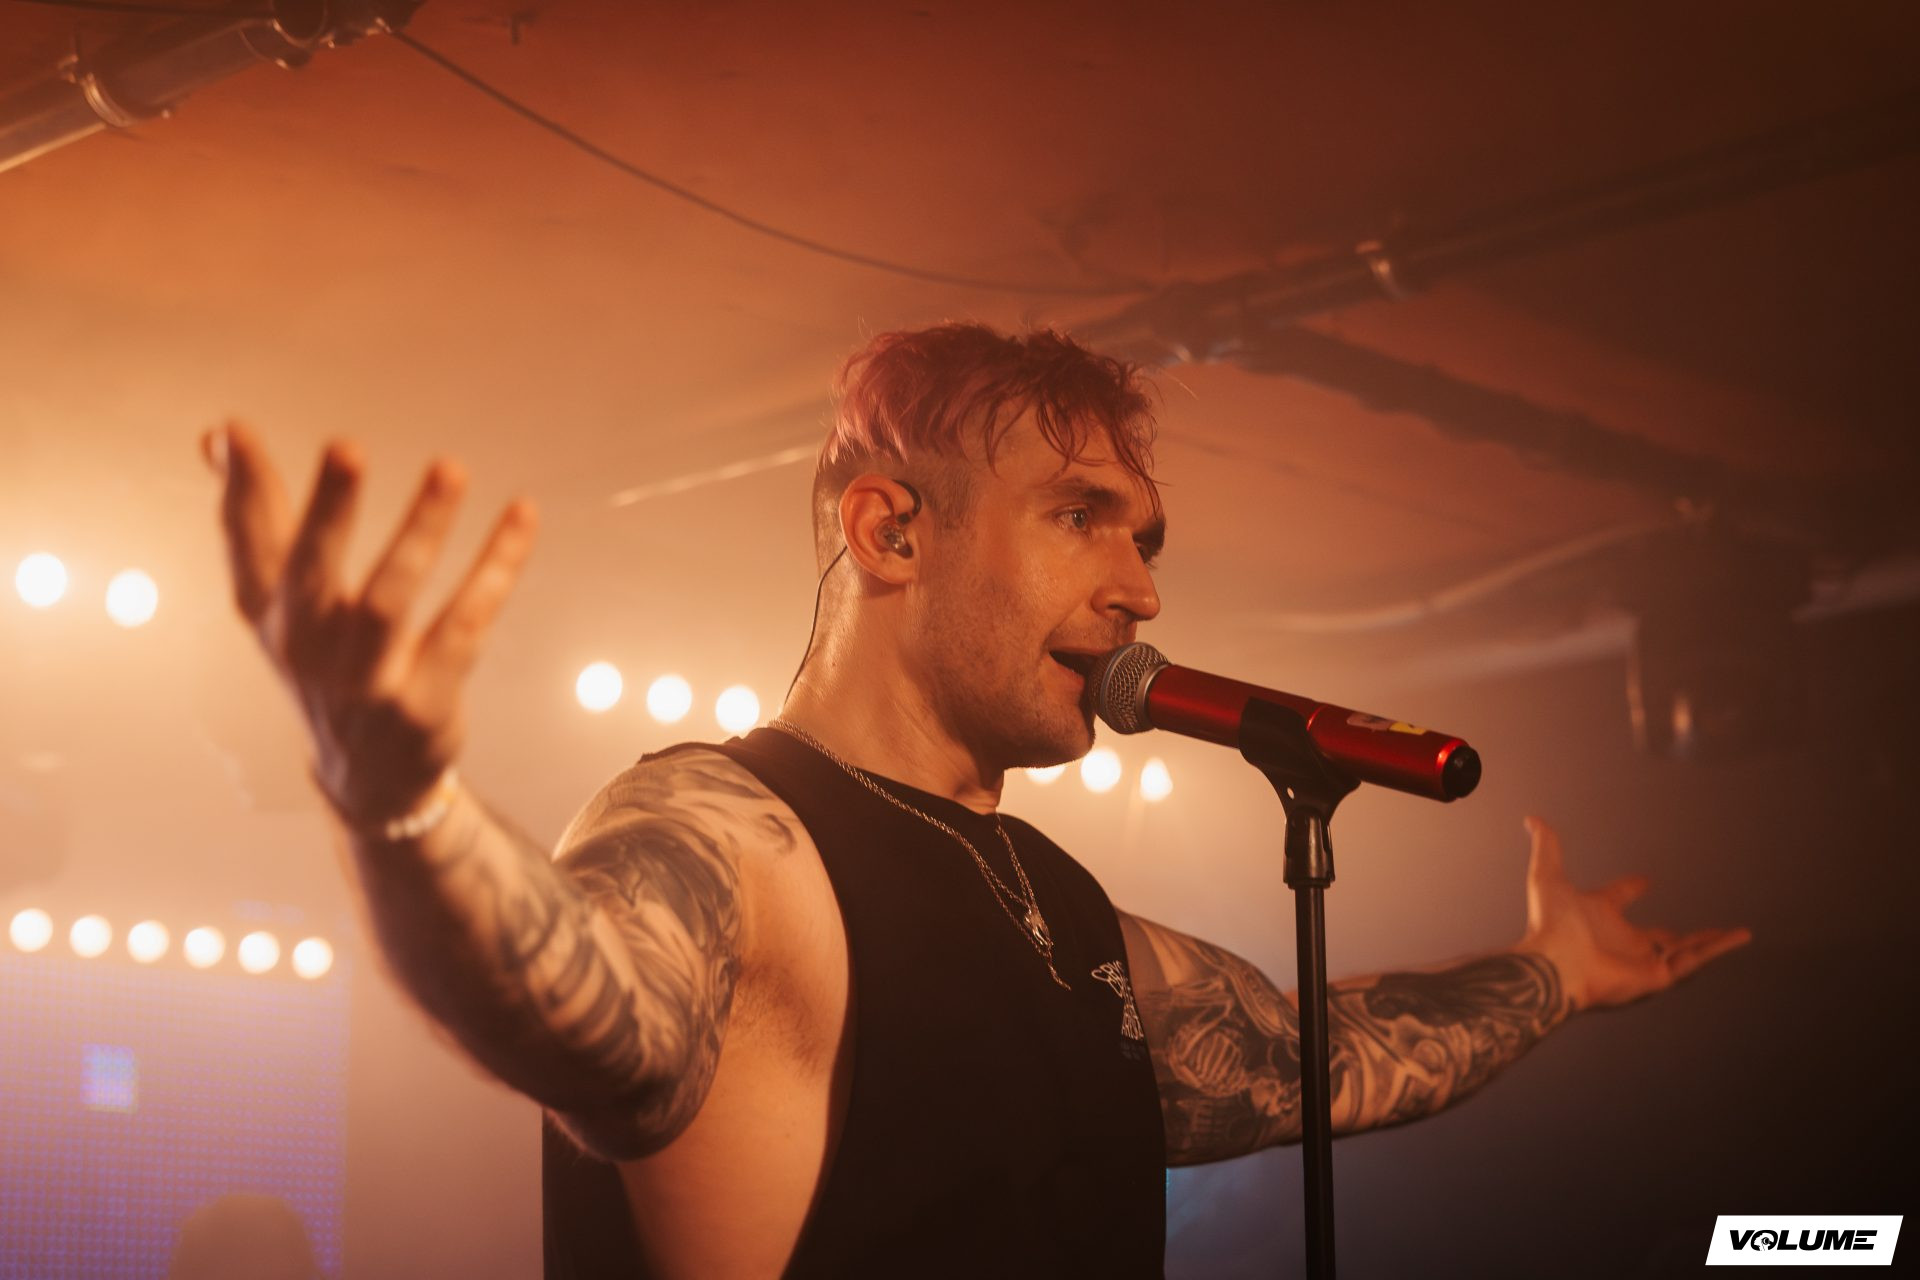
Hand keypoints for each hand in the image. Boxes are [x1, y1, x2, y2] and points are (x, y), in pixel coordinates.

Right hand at [204, 422, 537, 825]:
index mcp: (270, 617)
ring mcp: (367, 681)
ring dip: (421, 530)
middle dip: (328, 511)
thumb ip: (257, 520)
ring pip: (392, 598)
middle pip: (313, 574)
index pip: (247, 547)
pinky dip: (497, 567)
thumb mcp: (281, 606)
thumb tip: (217, 431)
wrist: (368, 782)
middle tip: (346, 445)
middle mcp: (309, 649)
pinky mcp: (425, 701)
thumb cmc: (325, 665)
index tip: (236, 429)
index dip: (241, 489)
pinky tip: (523, 514)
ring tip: (449, 467)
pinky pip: (467, 623)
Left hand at [1515, 815, 1750, 1012]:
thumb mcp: (1548, 876)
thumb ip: (1547, 847)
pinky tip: (1739, 937)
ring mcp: (1641, 962)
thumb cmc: (1548, 925)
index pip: (1618, 900)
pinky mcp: (1657, 977)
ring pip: (1686, 950)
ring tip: (1738, 934)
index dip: (1629, 889)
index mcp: (1598, 918)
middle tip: (1702, 930)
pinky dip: (1719, 949)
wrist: (1553, 963)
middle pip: (1658, 937)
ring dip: (1712, 941)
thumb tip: (1533, 819)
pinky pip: (1695, 960)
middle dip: (1679, 935)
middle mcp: (1621, 943)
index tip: (1643, 881)